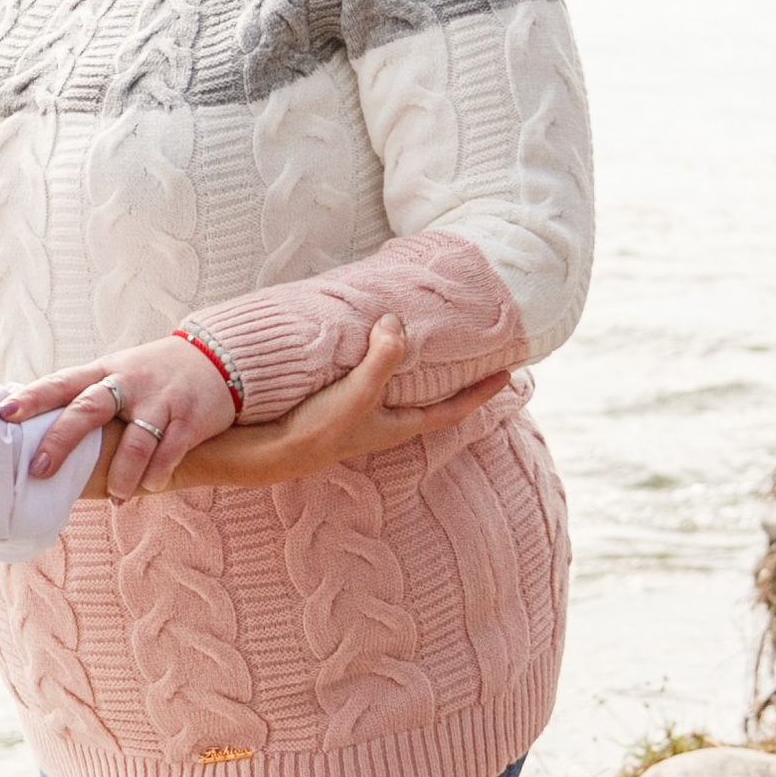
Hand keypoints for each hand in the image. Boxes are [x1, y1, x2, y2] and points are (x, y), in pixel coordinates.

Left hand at [6, 334, 242, 499]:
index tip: (4, 414)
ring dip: (122, 473)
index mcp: (104, 371)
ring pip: (136, 440)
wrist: (216, 359)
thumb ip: (84, 397)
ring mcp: (160, 400)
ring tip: (115, 497)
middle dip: (62, 439)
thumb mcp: (117, 374)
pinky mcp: (189, 419)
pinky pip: (170, 452)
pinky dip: (157, 474)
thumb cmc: (152, 376)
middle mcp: (129, 382)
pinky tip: (149, 487)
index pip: (62, 383)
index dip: (32, 398)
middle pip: (89, 408)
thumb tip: (32, 429)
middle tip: (39, 469)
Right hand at [140, 321, 515, 492]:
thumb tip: (398, 322)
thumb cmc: (314, 430)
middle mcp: (383, 424)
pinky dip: (378, 363)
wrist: (263, 454)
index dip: (483, 391)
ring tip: (427, 346)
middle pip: (430, 399)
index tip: (512, 372)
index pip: (453, 408)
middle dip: (452, 380)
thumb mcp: (356, 394)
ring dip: (414, 371)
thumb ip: (383, 359)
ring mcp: (358, 417)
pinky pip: (367, 381)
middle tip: (474, 355)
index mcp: (398, 425)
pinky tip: (367, 348)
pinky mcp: (332, 407)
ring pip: (397, 390)